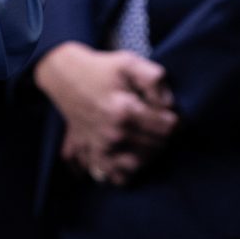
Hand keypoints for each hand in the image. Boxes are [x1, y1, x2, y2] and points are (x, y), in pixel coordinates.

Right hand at [35, 44, 178, 186]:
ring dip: (150, 154)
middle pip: (156, 147)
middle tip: (160, 124)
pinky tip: (132, 158)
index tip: (170, 114)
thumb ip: (155, 79)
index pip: (166, 129)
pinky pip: (114, 176)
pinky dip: (126, 173)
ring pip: (139, 164)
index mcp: (124, 111)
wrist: (65, 75)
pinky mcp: (93, 152)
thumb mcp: (130, 62)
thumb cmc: (101, 68)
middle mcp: (114, 133)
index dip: (174, 121)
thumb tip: (168, 105)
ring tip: (149, 139)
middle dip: (164, 137)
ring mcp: (102, 146)